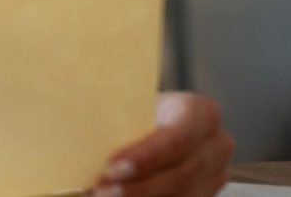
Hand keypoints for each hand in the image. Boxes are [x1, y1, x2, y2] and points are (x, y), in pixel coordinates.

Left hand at [93, 91, 234, 196]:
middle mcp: (216, 144)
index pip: (178, 137)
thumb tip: (74, 126)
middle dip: (137, 187)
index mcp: (200, 112)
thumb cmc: (132, 110)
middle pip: (180, 174)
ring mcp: (215, 175)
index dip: (146, 156)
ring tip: (102, 196)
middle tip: (100, 190)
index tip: (111, 168)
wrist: (144, 121)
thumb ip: (110, 115)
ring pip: (182, 196)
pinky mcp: (204, 194)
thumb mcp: (125, 103)